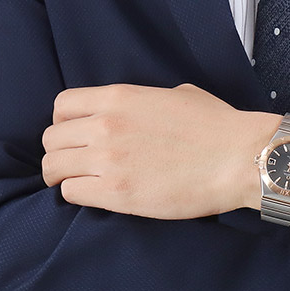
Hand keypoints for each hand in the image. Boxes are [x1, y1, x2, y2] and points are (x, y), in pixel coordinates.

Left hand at [41, 82, 275, 218]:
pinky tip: (97, 195)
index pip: (62, 107)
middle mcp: (105, 125)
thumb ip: (148, 100)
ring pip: (54, 168)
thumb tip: (145, 112)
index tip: (76, 135)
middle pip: (51, 140)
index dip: (65, 123)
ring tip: (81, 182)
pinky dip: (78, 195)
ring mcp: (108, 160)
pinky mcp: (117, 193)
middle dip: (61, 152)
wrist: (239, 157)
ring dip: (64, 176)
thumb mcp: (179, 95)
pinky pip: (72, 193)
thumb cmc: (218, 126)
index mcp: (119, 97)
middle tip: (77, 163)